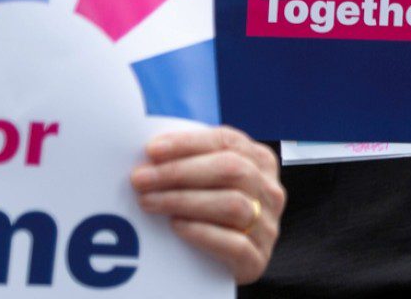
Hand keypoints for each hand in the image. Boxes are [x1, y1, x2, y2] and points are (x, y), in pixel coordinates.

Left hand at [130, 126, 283, 284]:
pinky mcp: (257, 259)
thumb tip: (150, 156)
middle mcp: (270, 191)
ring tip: (148, 203)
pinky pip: (234, 243)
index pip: (227, 142)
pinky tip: (176, 227)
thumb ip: (193, 165)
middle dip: (179, 171)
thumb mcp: (211, 183)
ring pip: (232, 204)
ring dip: (184, 201)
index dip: (189, 143)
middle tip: (141, 179)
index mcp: (261, 163)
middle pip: (231, 170)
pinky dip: (202, 232)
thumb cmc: (212, 218)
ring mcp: (267, 226)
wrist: (227, 268)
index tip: (152, 150)